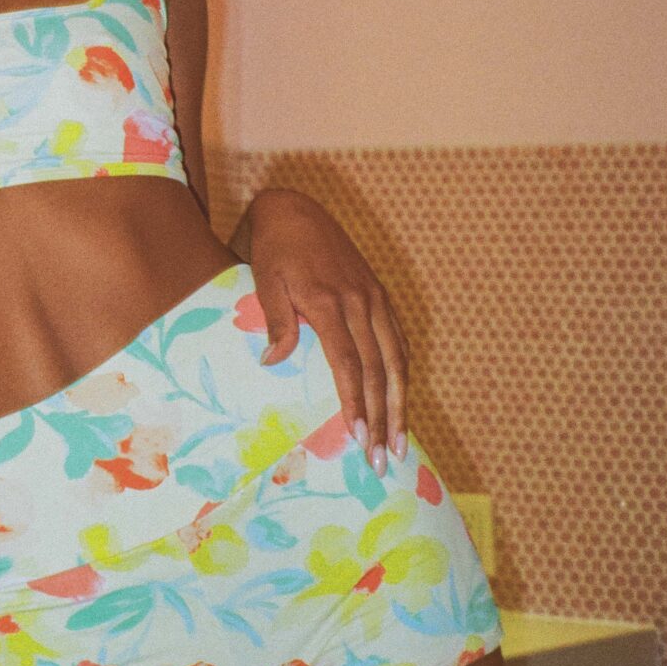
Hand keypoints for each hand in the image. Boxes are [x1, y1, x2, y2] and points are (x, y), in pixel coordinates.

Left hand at [244, 189, 407, 474]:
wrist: (294, 208)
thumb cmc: (271, 248)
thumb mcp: (264, 280)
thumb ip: (276, 320)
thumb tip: (272, 361)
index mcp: (329, 301)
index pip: (348, 363)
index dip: (356, 402)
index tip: (358, 436)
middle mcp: (358, 301)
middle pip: (378, 369)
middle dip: (382, 417)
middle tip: (382, 457)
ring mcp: (373, 297)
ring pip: (395, 358)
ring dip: (399, 402)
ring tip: (400, 441)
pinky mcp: (378, 294)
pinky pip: (397, 339)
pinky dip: (402, 372)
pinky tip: (401, 398)